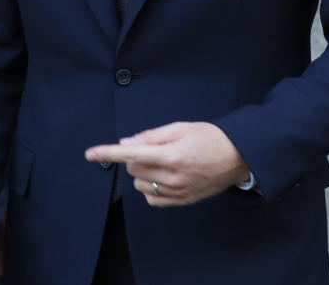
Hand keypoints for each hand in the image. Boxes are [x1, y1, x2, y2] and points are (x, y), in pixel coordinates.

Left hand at [84, 122, 249, 206]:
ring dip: (142, 173)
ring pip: (141, 184)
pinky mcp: (182, 201)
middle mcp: (173, 176)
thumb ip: (151, 136)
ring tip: (162, 162)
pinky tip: (162, 177)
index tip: (90, 153)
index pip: (132, 155)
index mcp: (172, 155)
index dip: (109, 153)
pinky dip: (150, 187)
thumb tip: (127, 143)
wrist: (238, 157)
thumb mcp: (181, 127)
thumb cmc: (210, 138)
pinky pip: (152, 198)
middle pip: (134, 169)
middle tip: (153, 148)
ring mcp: (178, 192)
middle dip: (135, 157)